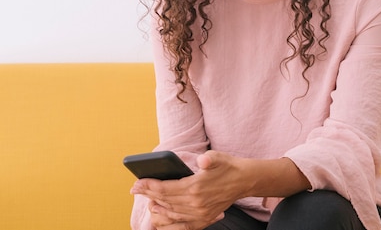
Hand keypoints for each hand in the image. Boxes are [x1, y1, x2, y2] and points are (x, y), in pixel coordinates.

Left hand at [131, 151, 246, 229]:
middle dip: (149, 194)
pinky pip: (182, 226)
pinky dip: (170, 223)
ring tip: (148, 202)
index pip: (165, 188)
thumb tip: (203, 160)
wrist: (244, 180)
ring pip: (171, 214)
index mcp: (196, 187)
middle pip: (165, 201)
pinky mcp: (204, 219)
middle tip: (136, 189)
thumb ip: (209, 159)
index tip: (136, 183)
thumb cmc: (228, 166)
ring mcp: (200, 214)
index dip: (149, 186)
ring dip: (157, 208)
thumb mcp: (218, 157)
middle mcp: (196, 203)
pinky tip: (162, 218)